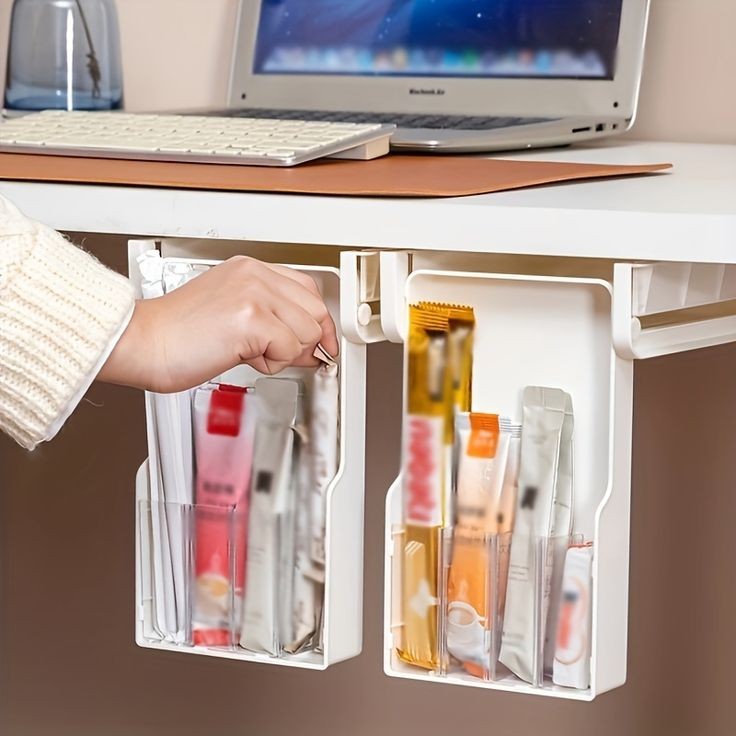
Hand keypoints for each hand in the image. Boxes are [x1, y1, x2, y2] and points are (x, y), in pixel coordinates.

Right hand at [98, 256, 338, 392]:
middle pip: (315, 311)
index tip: (321, 343)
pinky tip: (242, 356)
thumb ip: (272, 321)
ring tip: (248, 352)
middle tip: (279, 355)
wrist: (140, 343)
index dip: (317, 321)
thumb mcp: (231, 315)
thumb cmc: (176, 335)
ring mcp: (254, 293)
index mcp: (250, 269)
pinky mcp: (252, 318)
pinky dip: (271, 363)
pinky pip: (290, 350)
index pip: (307, 290)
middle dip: (305, 342)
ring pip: (307, 333)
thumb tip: (311, 346)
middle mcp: (254, 275)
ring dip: (284, 354)